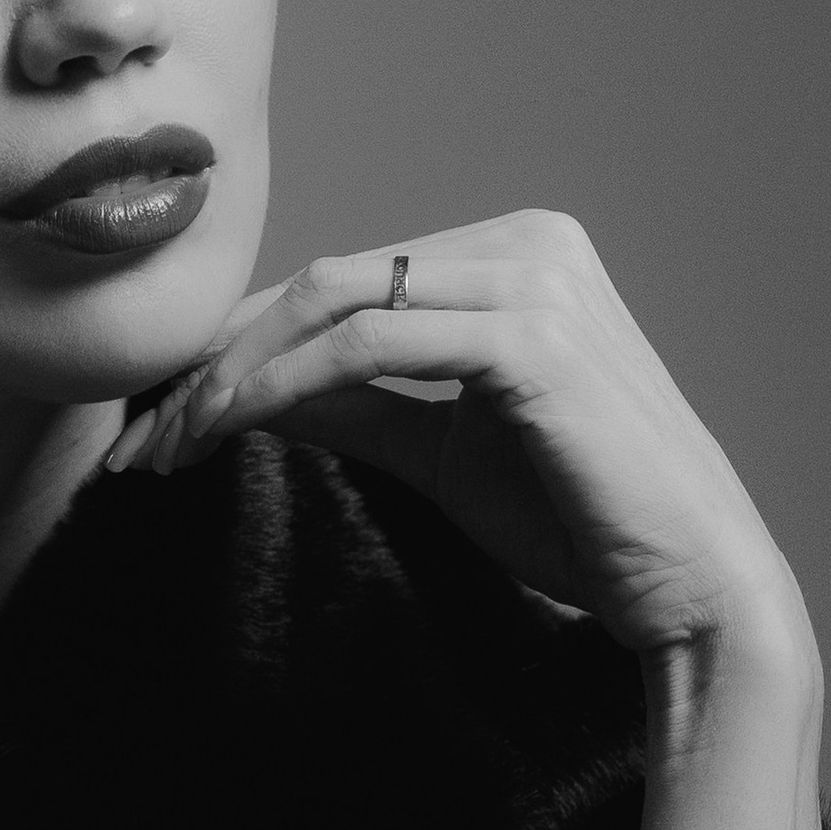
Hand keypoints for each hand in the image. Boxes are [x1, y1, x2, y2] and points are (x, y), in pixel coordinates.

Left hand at [109, 208, 807, 662]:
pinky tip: (228, 428)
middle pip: (327, 280)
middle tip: (140, 437)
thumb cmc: (577, 520)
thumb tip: (237, 389)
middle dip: (219, 358)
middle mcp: (527, 242)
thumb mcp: (436, 450)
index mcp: (512, 254)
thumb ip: (350, 404)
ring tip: (167, 445)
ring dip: (233, 374)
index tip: (160, 417)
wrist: (690, 587)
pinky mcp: (532, 334)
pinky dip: (282, 385)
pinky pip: (368, 345)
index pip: (345, 283)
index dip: (240, 345)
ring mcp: (534, 278)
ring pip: (336, 300)